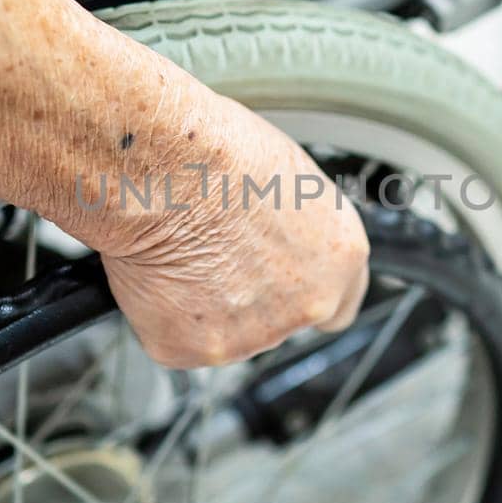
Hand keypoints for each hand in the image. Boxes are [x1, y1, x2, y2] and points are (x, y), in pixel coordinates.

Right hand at [100, 97, 369, 367]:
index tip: (285, 284)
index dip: (304, 293)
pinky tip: (160, 271)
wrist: (162, 171)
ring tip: (186, 248)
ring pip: (226, 332)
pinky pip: (177, 338)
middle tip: (218, 254)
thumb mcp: (288, 180)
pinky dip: (162, 313)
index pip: (341, 305)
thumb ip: (297, 232)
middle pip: (282, 321)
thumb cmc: (219, 154)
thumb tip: (279, 240)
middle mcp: (307, 303)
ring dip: (205, 305)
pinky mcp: (194, 348)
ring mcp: (251, 334)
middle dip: (252, 299)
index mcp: (340, 257)